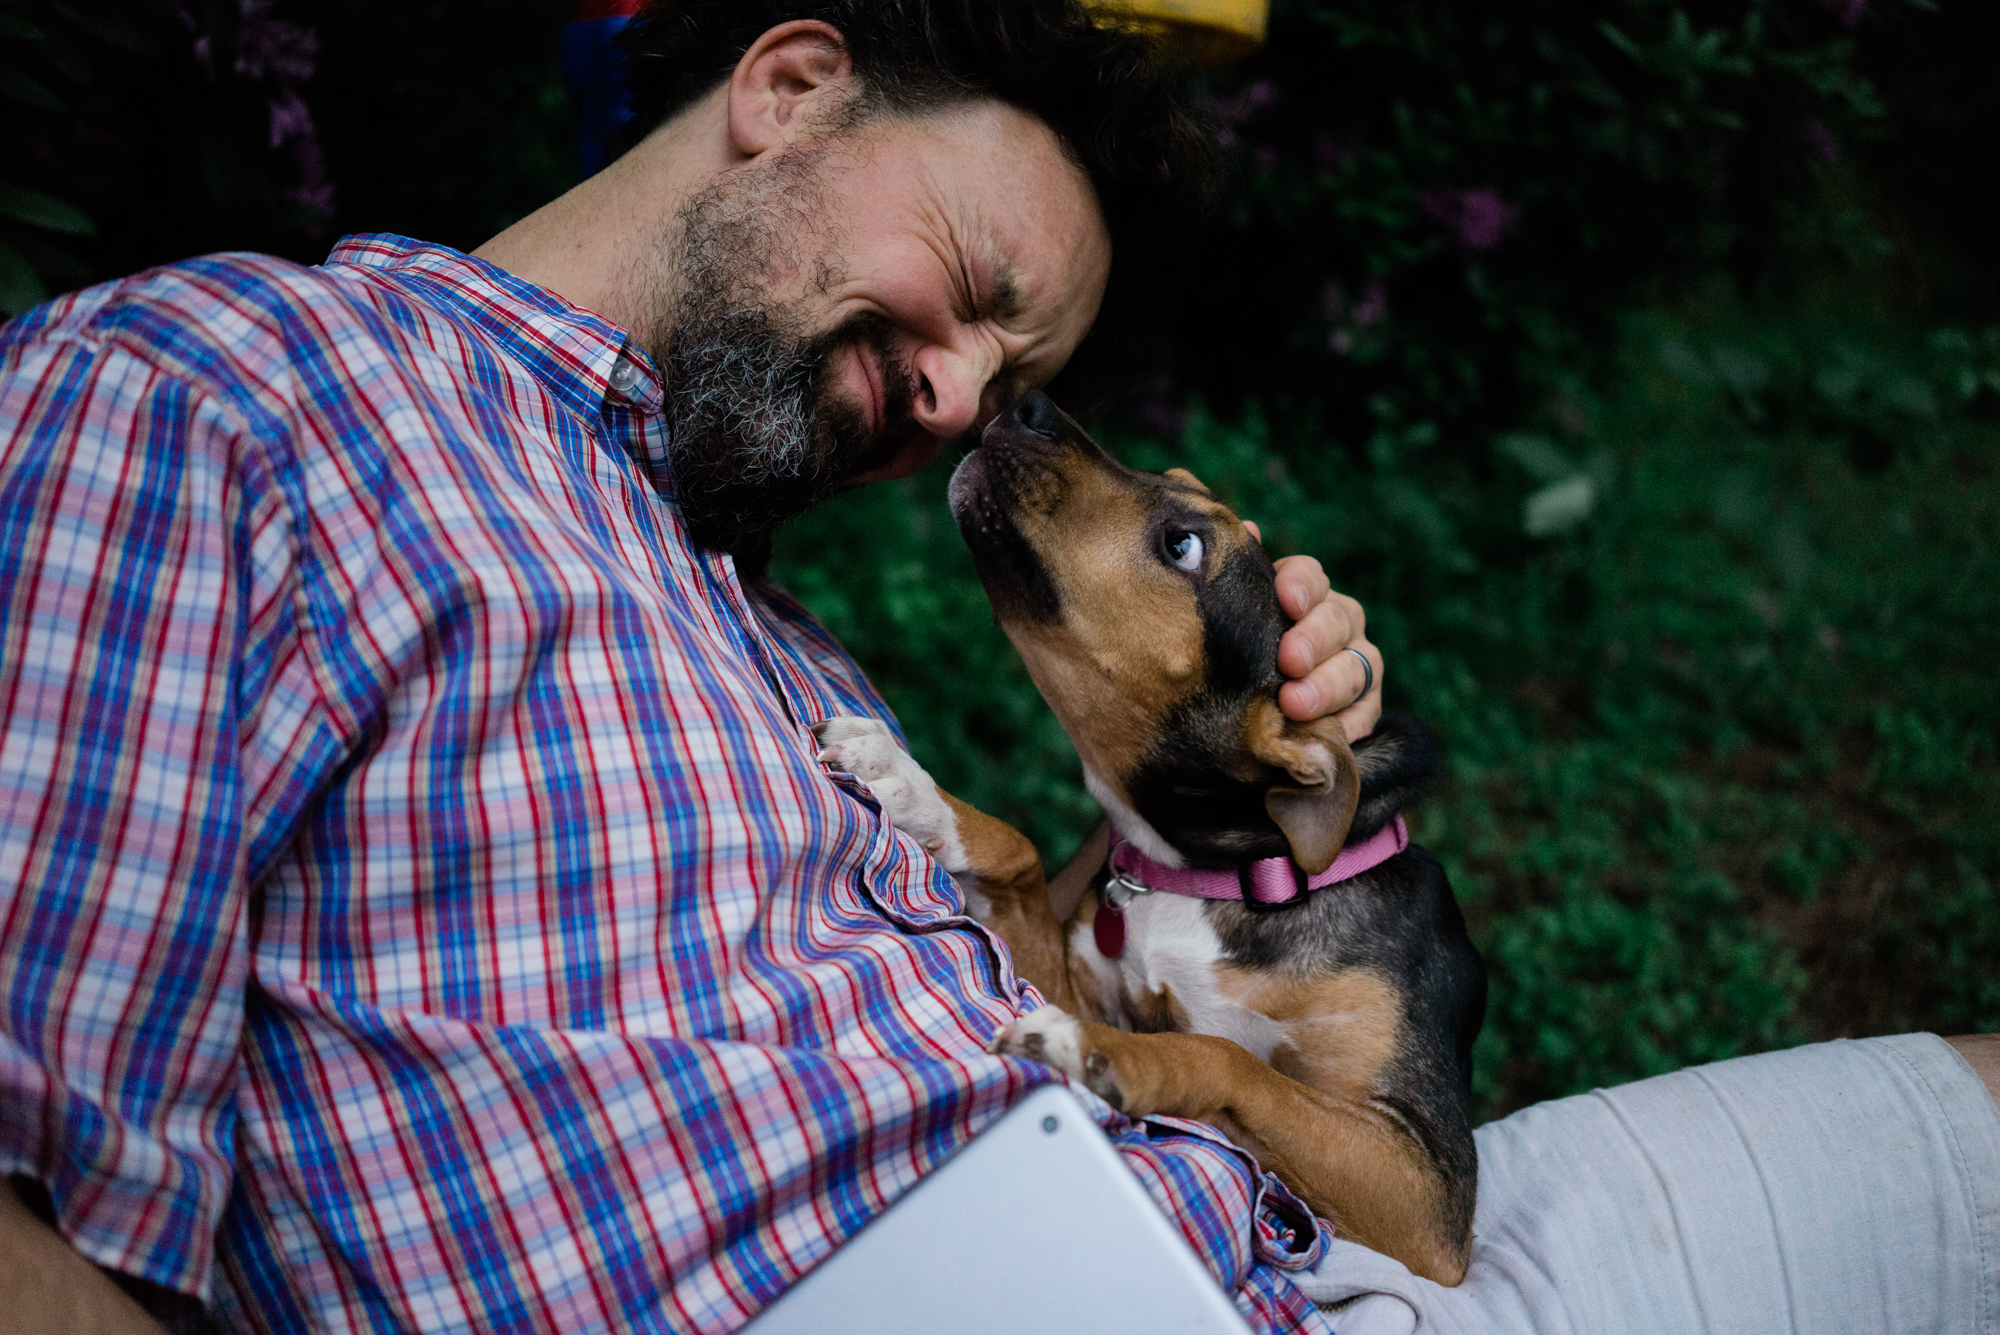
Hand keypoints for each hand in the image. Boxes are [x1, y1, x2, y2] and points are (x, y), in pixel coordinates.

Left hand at [1244, 523, 1381, 742]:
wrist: (1259, 711)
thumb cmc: (1242, 651)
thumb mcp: (1235, 616)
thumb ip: (1240, 579)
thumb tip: (1247, 530)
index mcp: (1305, 593)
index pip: (1310, 576)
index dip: (1301, 585)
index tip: (1286, 599)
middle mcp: (1338, 621)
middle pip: (1336, 621)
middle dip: (1313, 640)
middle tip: (1288, 660)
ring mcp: (1357, 663)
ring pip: (1357, 667)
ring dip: (1326, 686)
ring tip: (1294, 704)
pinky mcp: (1366, 705)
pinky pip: (1366, 713)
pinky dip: (1348, 723)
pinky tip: (1327, 733)